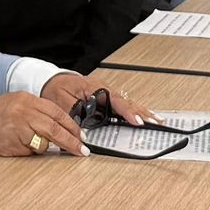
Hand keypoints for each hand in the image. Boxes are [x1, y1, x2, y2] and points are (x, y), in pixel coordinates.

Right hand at [0, 90, 85, 156]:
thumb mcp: (16, 103)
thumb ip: (36, 111)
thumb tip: (59, 125)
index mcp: (27, 99)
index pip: (57, 112)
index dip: (72, 125)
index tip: (81, 135)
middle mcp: (24, 111)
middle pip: (55, 128)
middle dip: (71, 140)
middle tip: (81, 149)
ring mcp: (19, 128)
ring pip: (46, 141)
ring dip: (52, 147)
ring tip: (54, 148)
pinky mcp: (15, 143)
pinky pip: (33, 151)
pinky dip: (34, 151)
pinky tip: (25, 146)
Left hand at [41, 72, 160, 127]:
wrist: (53, 81)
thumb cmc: (56, 88)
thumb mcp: (60, 101)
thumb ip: (72, 113)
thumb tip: (83, 128)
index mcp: (93, 87)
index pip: (114, 100)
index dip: (126, 112)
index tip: (136, 121)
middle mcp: (103, 88)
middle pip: (126, 102)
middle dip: (141, 113)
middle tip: (155, 122)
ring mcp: (107, 92)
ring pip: (128, 103)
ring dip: (142, 112)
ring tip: (157, 120)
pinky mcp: (107, 98)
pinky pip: (124, 105)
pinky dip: (136, 111)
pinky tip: (146, 116)